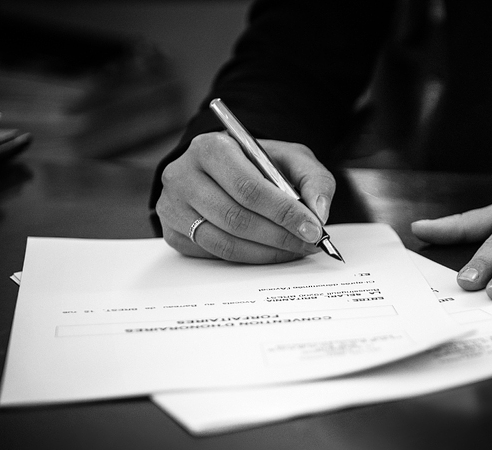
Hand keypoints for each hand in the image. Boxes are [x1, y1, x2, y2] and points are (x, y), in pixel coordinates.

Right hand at [156, 132, 335, 262]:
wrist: (226, 169)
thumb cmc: (259, 164)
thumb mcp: (292, 159)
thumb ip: (313, 180)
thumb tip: (318, 213)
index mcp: (211, 148)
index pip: (249, 189)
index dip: (284, 213)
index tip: (313, 229)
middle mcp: (182, 175)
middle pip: (236, 218)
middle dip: (280, 237)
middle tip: (309, 244)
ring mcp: (172, 206)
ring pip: (224, 243)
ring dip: (266, 252)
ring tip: (294, 250)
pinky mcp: (173, 233)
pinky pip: (214, 255)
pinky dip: (248, 258)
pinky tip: (270, 252)